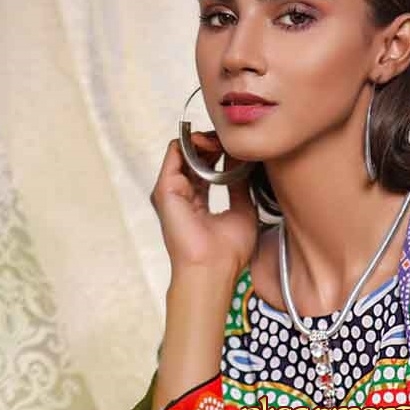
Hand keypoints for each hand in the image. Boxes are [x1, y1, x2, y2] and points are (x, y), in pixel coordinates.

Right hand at [151, 132, 259, 275]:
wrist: (213, 270)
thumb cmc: (228, 252)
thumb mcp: (242, 210)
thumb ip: (239, 185)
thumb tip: (244, 163)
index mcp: (198, 202)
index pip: (207, 167)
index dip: (224, 153)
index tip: (243, 149)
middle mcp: (183, 194)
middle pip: (195, 156)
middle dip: (215, 143)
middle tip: (234, 140)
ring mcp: (172, 191)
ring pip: (185, 151)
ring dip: (205, 140)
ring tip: (224, 141)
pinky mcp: (165, 189)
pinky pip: (175, 153)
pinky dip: (193, 143)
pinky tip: (213, 145)